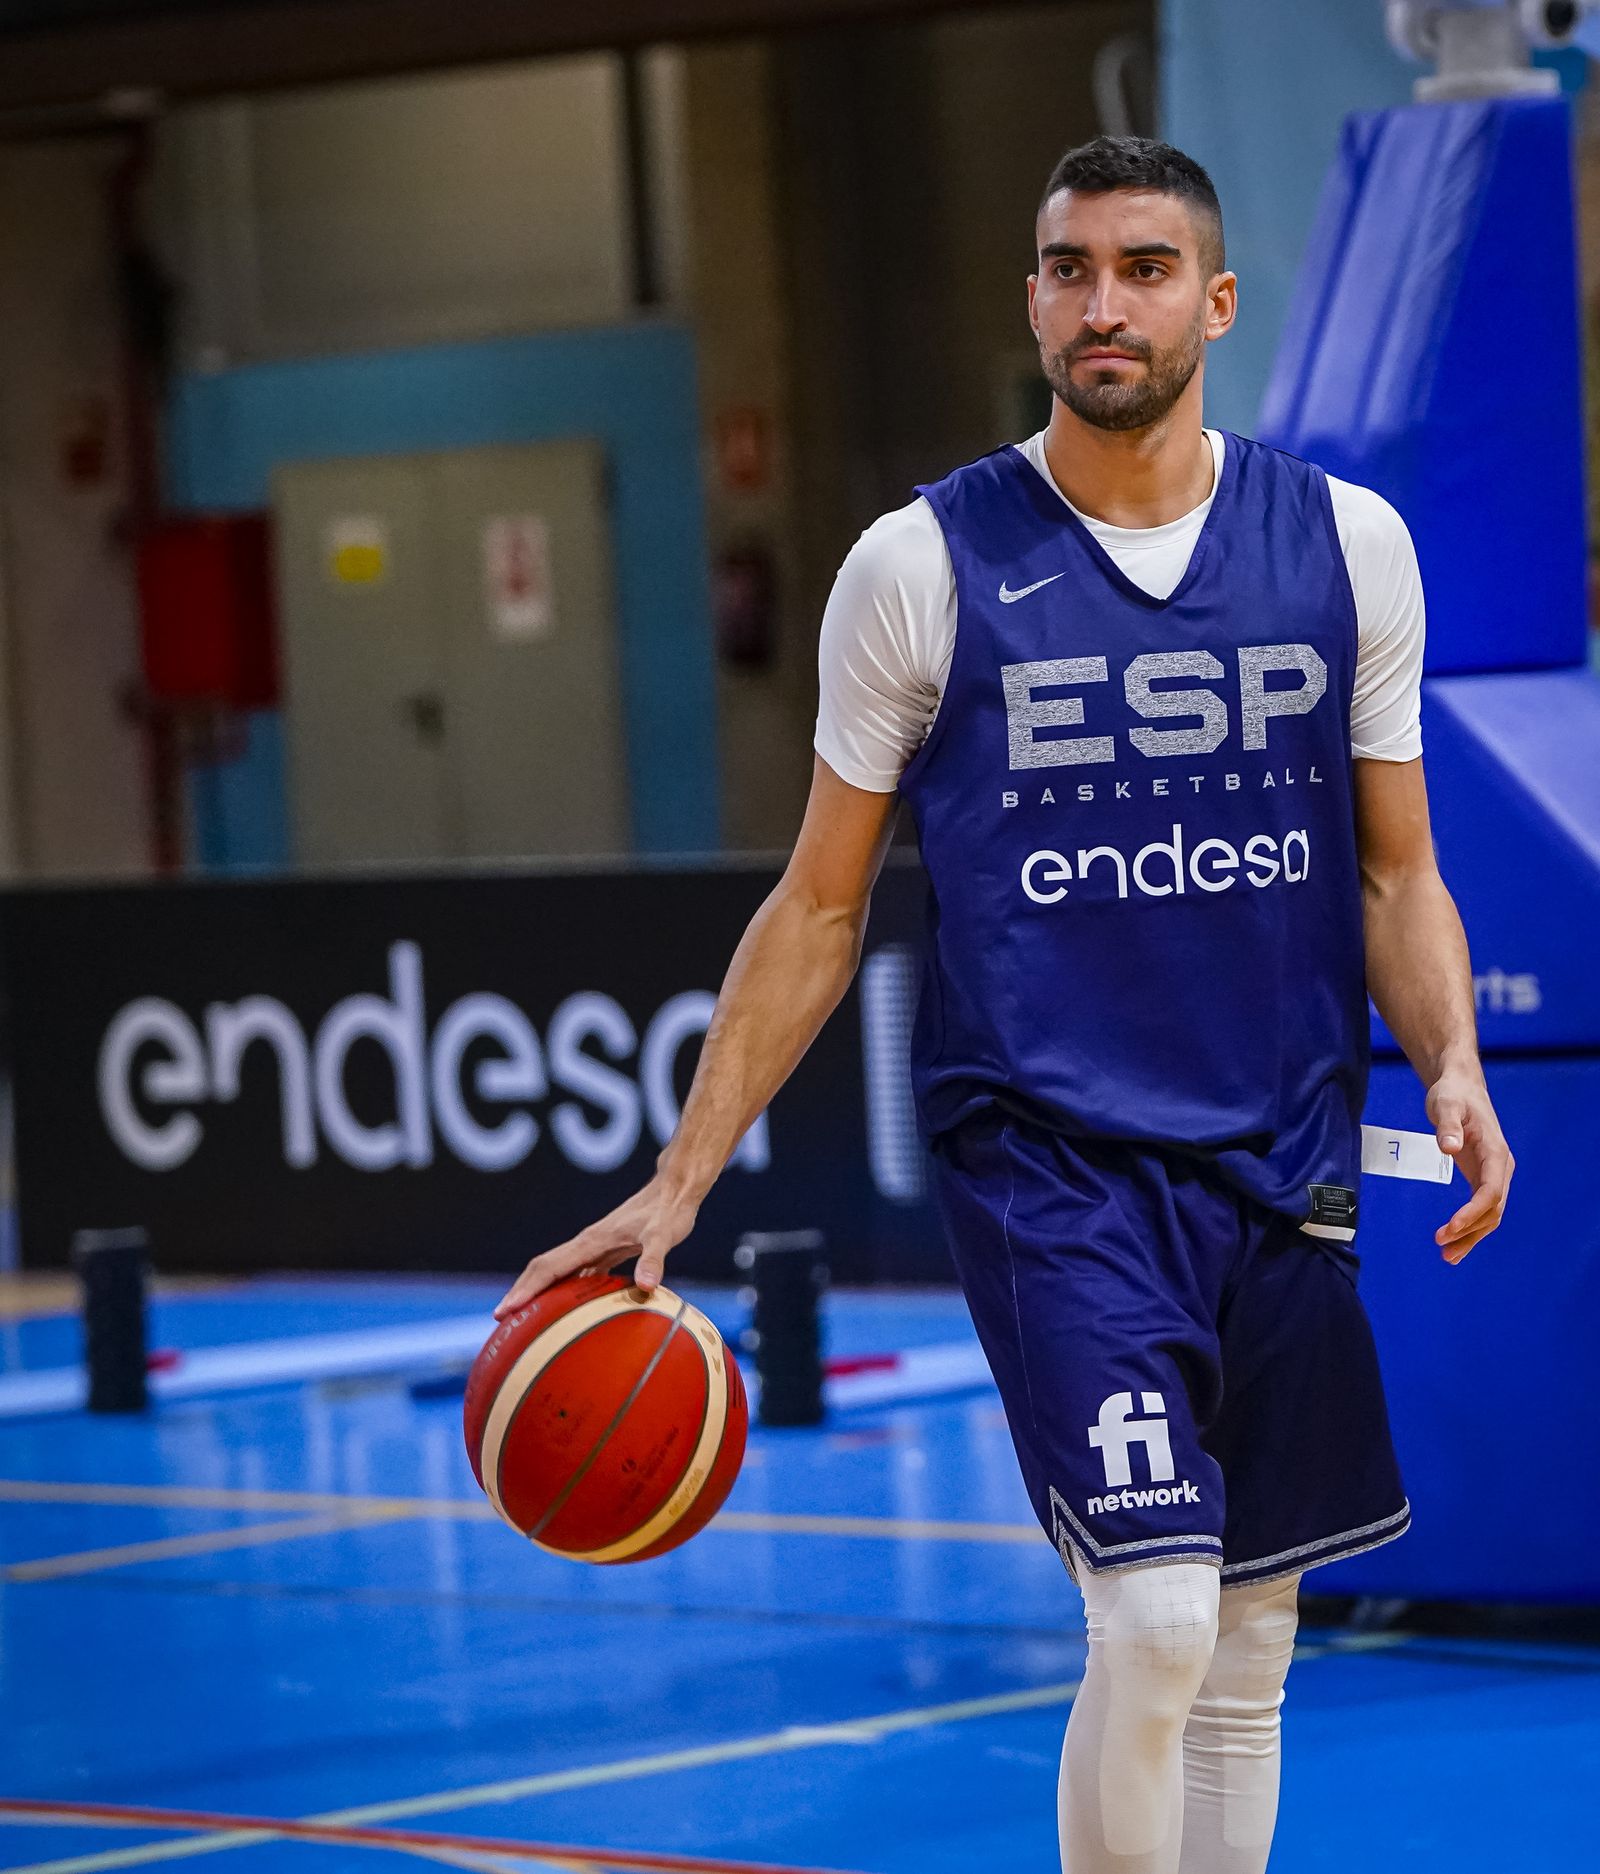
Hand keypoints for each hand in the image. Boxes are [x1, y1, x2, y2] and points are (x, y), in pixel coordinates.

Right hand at [494, 1176, 699, 1318]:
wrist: (675, 1188)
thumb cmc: (669, 1210)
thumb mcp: (664, 1235)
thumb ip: (654, 1259)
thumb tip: (646, 1286)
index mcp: (591, 1241)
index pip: (549, 1267)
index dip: (526, 1289)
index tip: (506, 1310)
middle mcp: (587, 1244)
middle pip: (543, 1269)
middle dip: (520, 1292)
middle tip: (500, 1321)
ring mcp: (595, 1247)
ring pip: (557, 1272)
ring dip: (538, 1293)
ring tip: (523, 1321)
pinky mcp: (607, 1251)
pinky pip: (576, 1274)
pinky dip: (564, 1291)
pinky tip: (565, 1310)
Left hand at [1426, 1070, 1513, 1265]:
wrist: (1460, 1087)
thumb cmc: (1453, 1094)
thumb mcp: (1447, 1104)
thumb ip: (1447, 1125)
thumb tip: (1449, 1146)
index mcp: (1495, 1152)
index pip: (1490, 1191)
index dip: (1472, 1212)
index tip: (1451, 1228)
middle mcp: (1500, 1168)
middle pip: (1493, 1210)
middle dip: (1470, 1232)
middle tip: (1443, 1249)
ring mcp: (1493, 1174)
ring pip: (1490, 1214)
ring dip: (1471, 1237)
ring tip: (1448, 1256)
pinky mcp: (1482, 1177)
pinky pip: (1481, 1208)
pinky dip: (1470, 1228)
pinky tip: (1455, 1243)